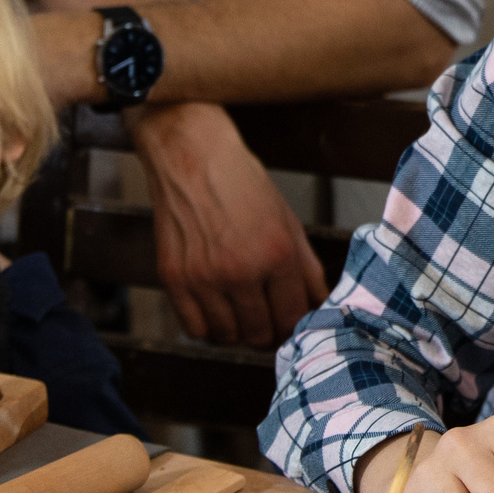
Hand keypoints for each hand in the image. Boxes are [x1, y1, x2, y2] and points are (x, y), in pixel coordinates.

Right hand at [131, 101, 325, 346]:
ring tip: (242, 313)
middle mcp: (240, 271)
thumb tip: (319, 304)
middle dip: (269, 332)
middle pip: (260, 334)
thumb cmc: (243, 184)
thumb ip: (307, 268)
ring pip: (228, 337)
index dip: (296, 325)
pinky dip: (208, 328)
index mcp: (277, 254)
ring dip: (239, 332)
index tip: (292, 322)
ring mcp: (204, 278)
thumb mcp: (288, 221)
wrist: (192, 156)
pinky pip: (194, 328)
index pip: (293, 317)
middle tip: (268, 320)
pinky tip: (216, 310)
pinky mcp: (174, 278)